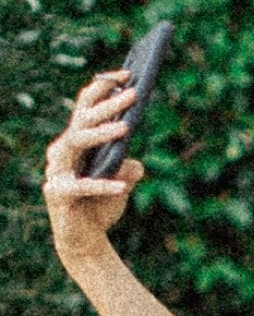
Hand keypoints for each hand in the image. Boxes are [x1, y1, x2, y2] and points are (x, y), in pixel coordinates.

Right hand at [44, 73, 143, 261]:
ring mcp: (56, 171)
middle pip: (81, 119)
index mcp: (75, 140)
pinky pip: (79, 186)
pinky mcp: (57, 195)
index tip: (127, 74)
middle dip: (108, 104)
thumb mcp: (123, 182)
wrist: (85, 241)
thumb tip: (135, 162)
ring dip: (100, 133)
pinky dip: (101, 185)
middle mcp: (61, 151)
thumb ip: (129, 166)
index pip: (85, 105)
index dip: (103, 87)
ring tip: (125, 127)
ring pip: (74, 142)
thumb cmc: (102, 206)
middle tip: (134, 93)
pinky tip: (120, 185)